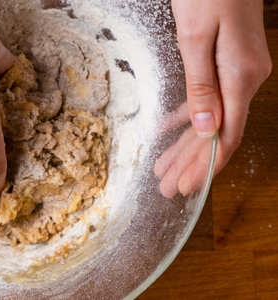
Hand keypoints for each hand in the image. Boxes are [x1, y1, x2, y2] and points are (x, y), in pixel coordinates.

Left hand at [155, 0, 271, 197]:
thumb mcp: (196, 38)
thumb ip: (201, 86)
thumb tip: (205, 129)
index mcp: (240, 77)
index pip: (225, 136)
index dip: (205, 165)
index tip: (187, 187)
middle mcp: (245, 79)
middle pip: (216, 133)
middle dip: (190, 163)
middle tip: (168, 186)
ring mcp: (238, 71)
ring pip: (210, 119)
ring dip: (186, 146)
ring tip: (165, 168)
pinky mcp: (226, 63)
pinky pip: (207, 98)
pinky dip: (187, 117)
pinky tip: (169, 132)